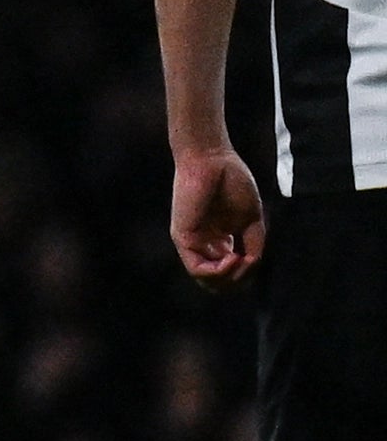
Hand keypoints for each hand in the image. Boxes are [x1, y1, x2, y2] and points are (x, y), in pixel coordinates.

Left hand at [170, 145, 265, 286]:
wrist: (214, 159)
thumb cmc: (233, 182)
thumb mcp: (251, 219)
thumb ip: (253, 244)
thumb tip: (252, 266)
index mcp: (221, 240)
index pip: (231, 272)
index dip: (247, 274)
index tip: (256, 259)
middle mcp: (206, 244)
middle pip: (218, 282)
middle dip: (238, 281)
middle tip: (249, 264)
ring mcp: (193, 242)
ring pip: (207, 280)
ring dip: (229, 278)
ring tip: (241, 262)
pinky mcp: (184, 238)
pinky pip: (197, 269)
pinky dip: (217, 271)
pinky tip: (232, 258)